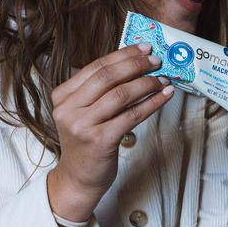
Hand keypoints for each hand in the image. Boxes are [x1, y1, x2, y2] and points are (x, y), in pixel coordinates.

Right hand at [47, 43, 172, 223]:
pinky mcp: (100, 141)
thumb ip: (101, 90)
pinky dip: (152, 104)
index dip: (123, 55)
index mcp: (62, 96)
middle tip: (156, 61)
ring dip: (147, 84)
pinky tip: (164, 97)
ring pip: (121, 95)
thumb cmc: (87, 142)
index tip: (144, 48)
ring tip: (163, 80)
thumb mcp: (85, 112)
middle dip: (136, 65)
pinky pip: (132, 116)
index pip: (96, 67)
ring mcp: (82, 125)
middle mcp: (68, 109)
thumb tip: (136, 64)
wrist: (79, 178)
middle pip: (108, 77)